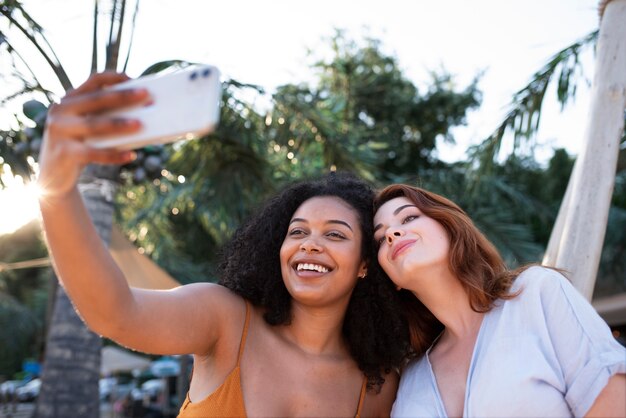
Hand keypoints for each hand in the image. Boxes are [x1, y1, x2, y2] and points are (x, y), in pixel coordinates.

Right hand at [37, 72, 148, 197]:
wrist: (53, 177)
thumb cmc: (80, 147)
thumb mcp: (88, 128)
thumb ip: (104, 118)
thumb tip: (142, 116)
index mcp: (70, 100)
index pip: (93, 80)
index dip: (114, 77)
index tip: (134, 79)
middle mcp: (61, 111)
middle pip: (96, 99)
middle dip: (123, 96)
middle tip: (145, 95)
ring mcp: (59, 131)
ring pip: (94, 125)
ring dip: (119, 124)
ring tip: (140, 125)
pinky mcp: (63, 152)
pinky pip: (94, 153)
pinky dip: (114, 155)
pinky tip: (131, 155)